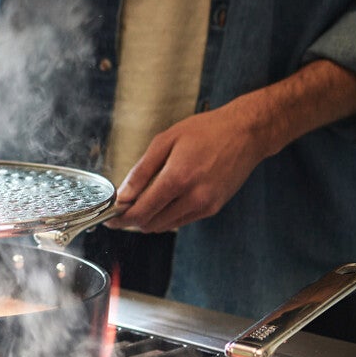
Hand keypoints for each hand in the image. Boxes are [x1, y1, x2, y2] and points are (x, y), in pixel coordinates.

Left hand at [111, 101, 265, 233]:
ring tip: (140, 203)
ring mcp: (205, 205)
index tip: (109, 217)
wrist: (246, 133)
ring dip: (149, 219)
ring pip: (165, 225)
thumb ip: (141, 171)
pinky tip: (163, 200)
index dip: (121, 218)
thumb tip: (123, 195)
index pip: (141, 211)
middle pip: (151, 223)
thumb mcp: (166, 141)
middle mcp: (193, 197)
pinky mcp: (213, 208)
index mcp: (177, 178)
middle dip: (132, 220)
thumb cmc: (206, 131)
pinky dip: (167, 215)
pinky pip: (181, 220)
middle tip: (120, 211)